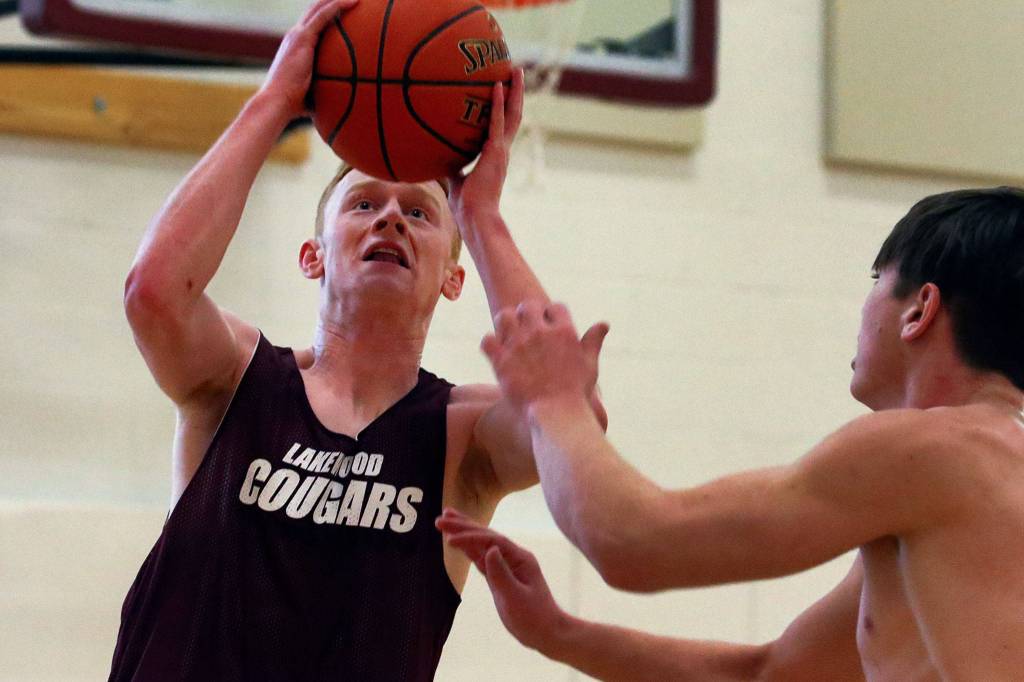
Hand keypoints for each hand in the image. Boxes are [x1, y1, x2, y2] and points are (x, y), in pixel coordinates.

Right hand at [257, 0, 358, 119]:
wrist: (277, 102)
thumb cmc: (295, 105)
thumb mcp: (315, 93)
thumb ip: (328, 90)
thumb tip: (347, 102)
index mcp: (297, 46)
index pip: (315, 24)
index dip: (329, 15)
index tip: (347, 12)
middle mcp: (296, 35)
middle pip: (317, 10)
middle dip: (334, 2)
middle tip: (355, 0)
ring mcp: (298, 34)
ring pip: (321, 7)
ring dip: (339, 0)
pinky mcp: (303, 37)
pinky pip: (324, 15)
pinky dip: (338, 5)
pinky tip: (355, 1)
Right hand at [436, 508, 565, 650]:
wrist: (545, 632)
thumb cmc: (534, 617)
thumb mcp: (516, 598)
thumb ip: (502, 574)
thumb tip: (489, 550)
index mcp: (520, 558)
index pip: (492, 541)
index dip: (471, 537)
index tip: (450, 539)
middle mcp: (513, 557)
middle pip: (485, 536)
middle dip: (463, 526)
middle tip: (441, 518)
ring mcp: (506, 565)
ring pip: (481, 545)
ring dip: (463, 532)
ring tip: (445, 520)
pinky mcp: (498, 576)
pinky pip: (480, 558)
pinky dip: (467, 549)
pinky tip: (456, 542)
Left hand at [448, 68, 524, 224]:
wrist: (475, 217)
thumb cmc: (466, 205)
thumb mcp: (456, 182)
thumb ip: (451, 169)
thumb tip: (436, 162)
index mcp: (494, 156)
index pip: (503, 127)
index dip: (505, 109)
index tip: (505, 92)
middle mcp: (502, 150)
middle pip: (514, 115)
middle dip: (516, 93)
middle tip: (516, 72)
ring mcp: (501, 150)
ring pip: (513, 114)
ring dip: (515, 91)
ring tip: (516, 70)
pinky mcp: (496, 151)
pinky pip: (498, 121)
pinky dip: (498, 102)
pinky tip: (497, 84)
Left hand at [482, 301, 608, 412]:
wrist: (556, 414)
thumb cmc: (576, 393)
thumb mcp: (589, 364)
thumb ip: (593, 341)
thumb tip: (604, 323)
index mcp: (564, 331)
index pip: (556, 307)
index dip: (552, 315)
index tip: (549, 325)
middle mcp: (540, 333)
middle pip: (528, 307)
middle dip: (527, 314)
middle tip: (526, 328)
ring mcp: (519, 344)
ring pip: (504, 316)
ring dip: (506, 323)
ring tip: (508, 335)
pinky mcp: (501, 360)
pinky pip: (487, 340)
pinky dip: (490, 344)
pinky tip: (496, 351)